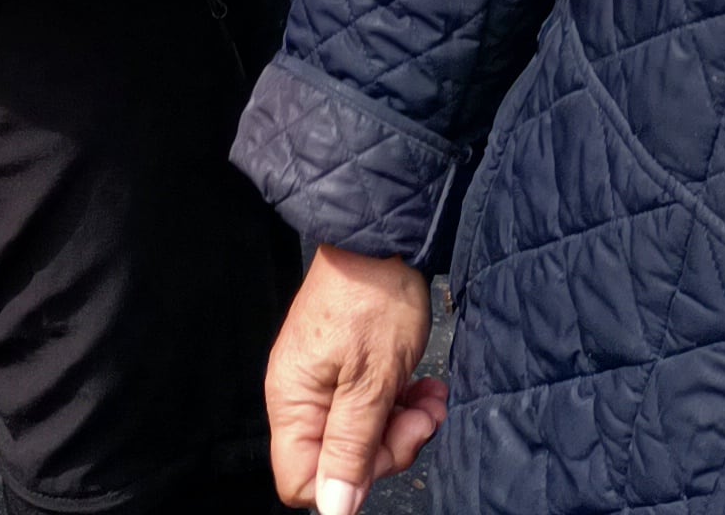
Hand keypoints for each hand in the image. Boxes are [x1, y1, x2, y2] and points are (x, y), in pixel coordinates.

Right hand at [266, 247, 444, 510]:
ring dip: (403, 424)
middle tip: (421, 417)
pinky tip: (424, 385)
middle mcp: (300, 398)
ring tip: (430, 396)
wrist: (381, 237)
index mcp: (293, 404)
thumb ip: (351, 448)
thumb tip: (333, 509)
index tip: (387, 447)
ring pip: (361, 436)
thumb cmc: (374, 300)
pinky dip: (400, 402)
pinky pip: (369, 407)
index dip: (349, 480)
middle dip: (389, 447)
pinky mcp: (344, 368)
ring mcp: (322, 381)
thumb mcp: (371, 382)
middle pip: (338, 462)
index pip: (304, 481)